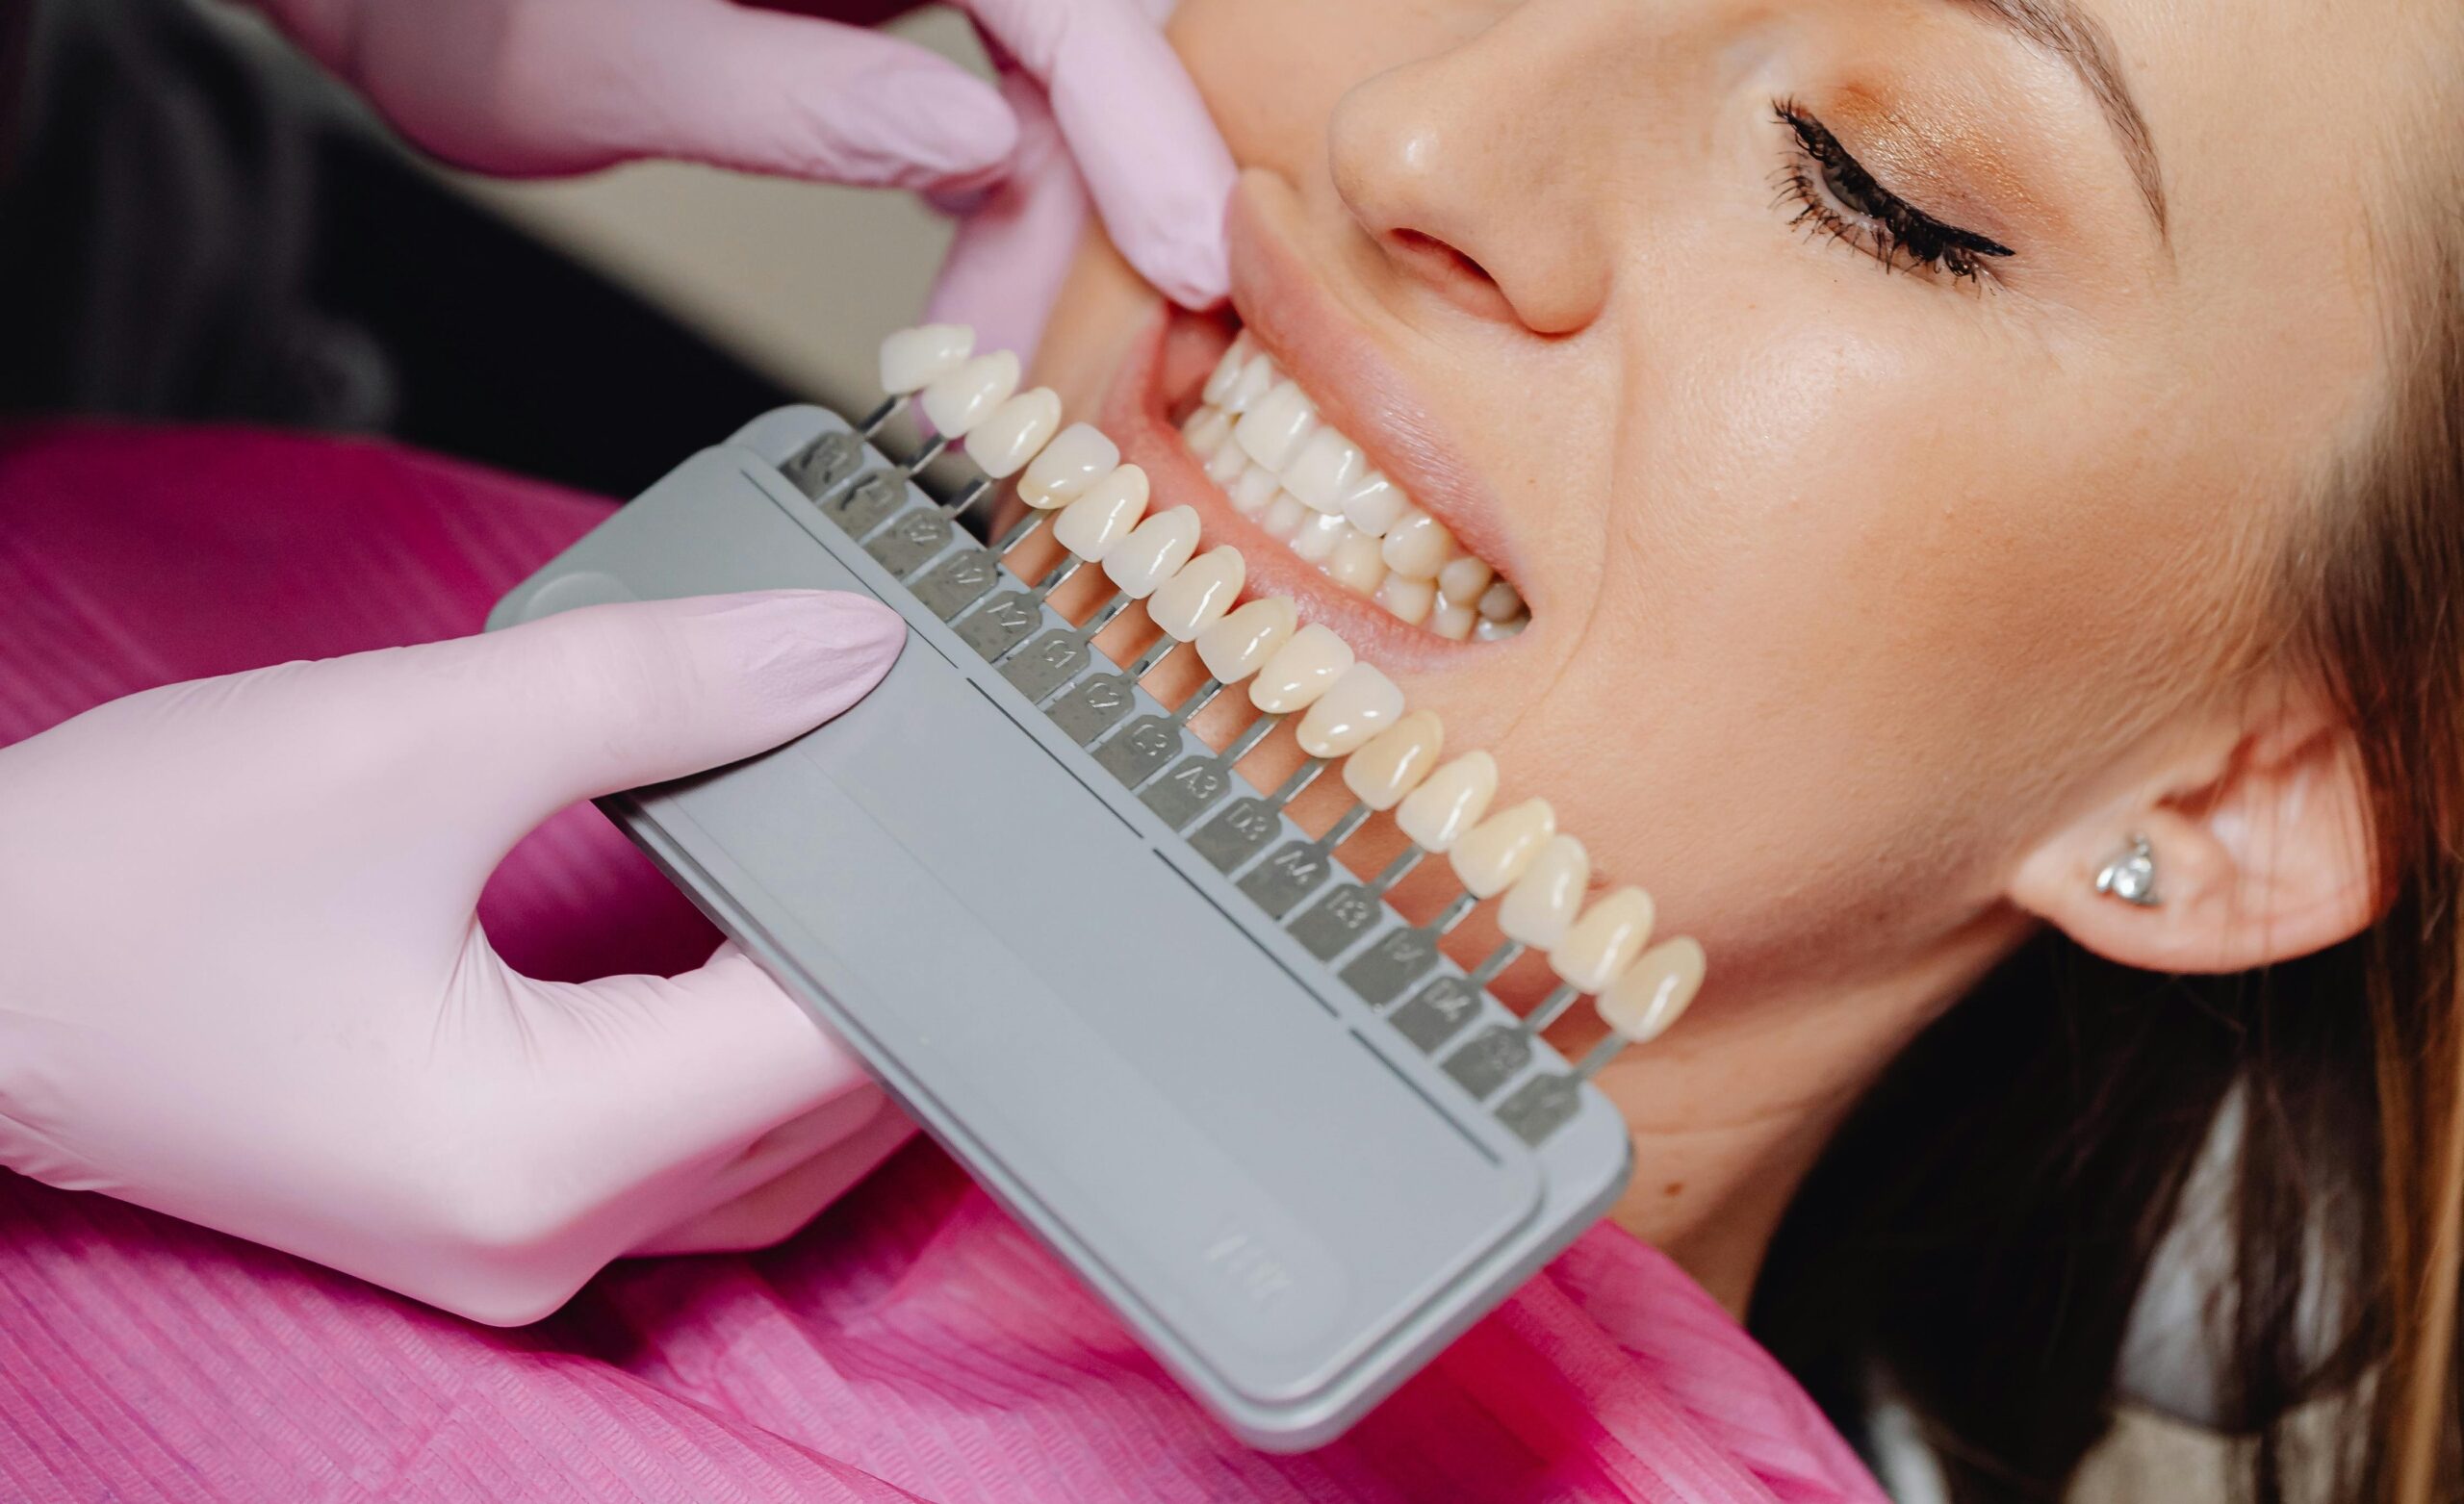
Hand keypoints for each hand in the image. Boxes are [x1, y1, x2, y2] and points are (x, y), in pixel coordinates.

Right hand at [0, 590, 909, 1322]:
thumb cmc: (128, 875)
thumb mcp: (410, 737)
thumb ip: (656, 688)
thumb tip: (843, 653)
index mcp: (542, 1153)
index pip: (832, 1046)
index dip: (928, 921)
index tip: (987, 805)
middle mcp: (548, 1240)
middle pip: (826, 1117)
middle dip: (902, 973)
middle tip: (964, 825)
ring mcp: (517, 1246)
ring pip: (770, 1151)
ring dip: (838, 1023)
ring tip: (888, 873)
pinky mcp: (490, 1210)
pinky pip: (690, 1151)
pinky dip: (752, 1052)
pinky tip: (775, 941)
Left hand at [254, 0, 1233, 309]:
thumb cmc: (439, 1)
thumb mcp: (582, 62)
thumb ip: (783, 98)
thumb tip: (973, 150)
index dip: (1146, 127)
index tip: (1188, 265)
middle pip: (1089, 46)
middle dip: (1101, 212)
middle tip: (1052, 376)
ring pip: (1058, 89)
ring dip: (1048, 239)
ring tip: (978, 373)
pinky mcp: (896, 6)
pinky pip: (1006, 103)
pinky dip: (1006, 215)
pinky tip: (973, 305)